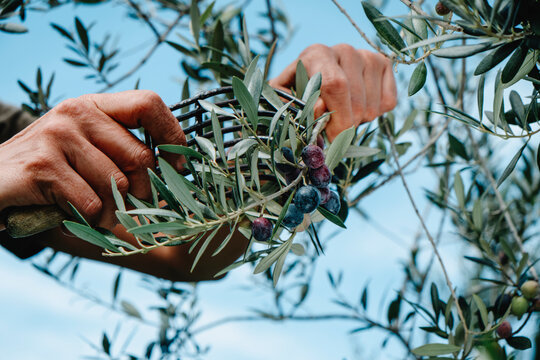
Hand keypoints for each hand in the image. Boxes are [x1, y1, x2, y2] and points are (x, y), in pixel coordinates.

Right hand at [0, 90, 184, 228]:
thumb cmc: (50, 170)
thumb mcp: (87, 148)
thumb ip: (123, 150)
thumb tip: (178, 170)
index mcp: (94, 105)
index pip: (149, 104)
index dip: (173, 136)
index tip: (178, 166)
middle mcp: (77, 113)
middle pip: (141, 157)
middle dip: (142, 194)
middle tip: (126, 206)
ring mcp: (57, 136)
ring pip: (118, 187)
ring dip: (110, 213)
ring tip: (88, 211)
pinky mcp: (42, 166)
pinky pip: (91, 204)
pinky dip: (86, 221)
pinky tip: (67, 214)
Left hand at [270, 44, 396, 140]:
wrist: (316, 74)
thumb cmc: (298, 91)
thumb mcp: (287, 100)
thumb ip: (299, 107)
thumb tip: (321, 109)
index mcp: (317, 54)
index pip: (335, 86)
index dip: (336, 117)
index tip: (331, 138)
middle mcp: (345, 51)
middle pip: (356, 104)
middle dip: (345, 127)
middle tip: (332, 129)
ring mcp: (368, 56)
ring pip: (372, 108)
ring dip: (358, 122)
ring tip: (342, 112)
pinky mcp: (384, 65)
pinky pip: (388, 103)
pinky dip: (375, 114)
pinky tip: (359, 104)